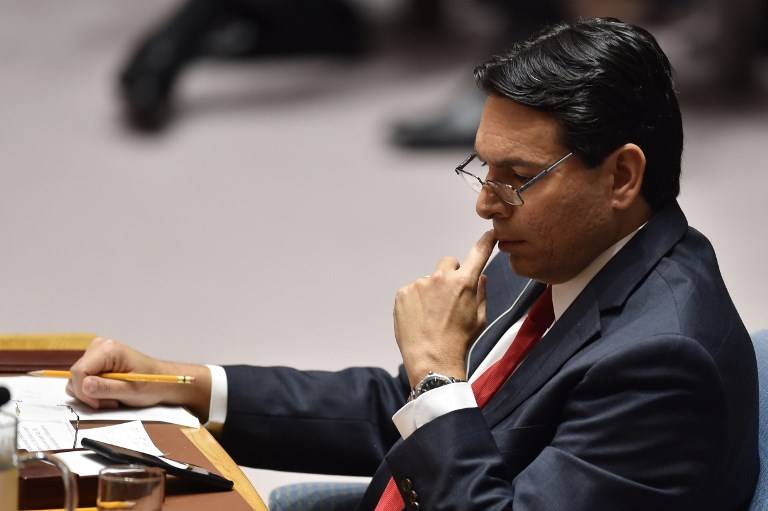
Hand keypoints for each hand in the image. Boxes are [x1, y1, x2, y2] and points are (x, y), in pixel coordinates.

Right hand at [66, 337, 211, 419]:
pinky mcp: (96, 362)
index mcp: (108, 350)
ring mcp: (96, 353)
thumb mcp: (131, 390)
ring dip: (92, 394)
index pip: (78, 372)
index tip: (99, 403)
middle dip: (89, 394)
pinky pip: (83, 380)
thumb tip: (85, 385)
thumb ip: (106, 388)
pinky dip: (93, 391)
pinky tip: (110, 393)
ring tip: (113, 397)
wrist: (162, 380)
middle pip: (76, 376)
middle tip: (111, 401)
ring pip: (77, 380)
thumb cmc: (151, 384)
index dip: (84, 391)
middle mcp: (99, 347)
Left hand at [394, 230, 495, 386]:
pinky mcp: (403, 293)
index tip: (489, 233)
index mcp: (464, 283)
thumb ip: (480, 294)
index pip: (478, 254)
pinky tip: (419, 319)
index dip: (485, 243)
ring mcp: (419, 284)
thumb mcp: (479, 319)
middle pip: (448, 263)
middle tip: (448, 298)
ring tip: (431, 317)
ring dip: (430, 292)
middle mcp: (441, 278)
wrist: (432, 360)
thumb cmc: (460, 342)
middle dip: (450, 275)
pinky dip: (415, 301)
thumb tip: (480, 278)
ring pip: (428, 281)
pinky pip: (412, 291)